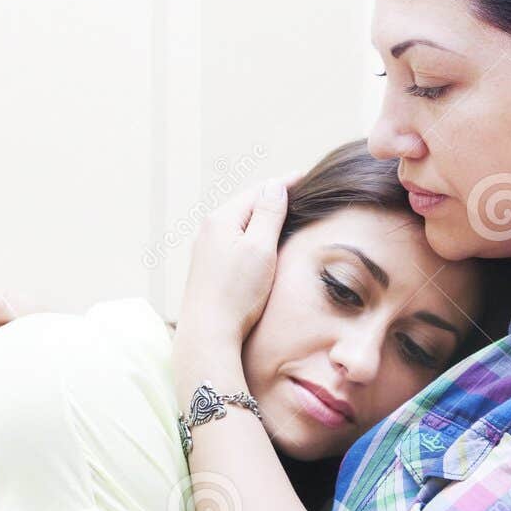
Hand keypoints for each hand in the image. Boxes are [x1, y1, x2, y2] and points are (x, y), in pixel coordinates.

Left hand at [173, 177, 293, 358]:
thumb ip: (268, 214)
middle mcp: (208, 230)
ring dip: (259, 216)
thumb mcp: (260, 248)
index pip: (258, 191)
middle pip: (245, 205)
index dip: (283, 184)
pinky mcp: (207, 269)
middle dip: (270, 196)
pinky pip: (232, 241)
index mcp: (221, 220)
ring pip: (238, 224)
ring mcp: (205, 250)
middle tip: (296, 189)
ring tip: (280, 212)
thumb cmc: (236, 293)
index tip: (304, 176)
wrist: (208, 334)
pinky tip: (258, 243)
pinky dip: (250, 234)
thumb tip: (275, 186)